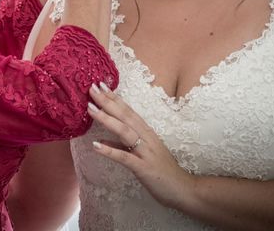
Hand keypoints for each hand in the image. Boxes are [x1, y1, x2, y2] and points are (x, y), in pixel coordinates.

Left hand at [87, 83, 196, 210]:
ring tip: (90, 109)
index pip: (128, 111)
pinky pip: (124, 157)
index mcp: (146, 132)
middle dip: (107, 101)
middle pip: (124, 115)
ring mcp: (145, 151)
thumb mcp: (142, 153)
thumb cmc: (162, 170)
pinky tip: (95, 145)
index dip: (114, 97)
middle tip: (92, 88)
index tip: (100, 84)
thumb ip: (123, 145)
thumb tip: (101, 140)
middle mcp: (146, 137)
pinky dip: (110, 150)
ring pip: (124, 131)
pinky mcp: (143, 167)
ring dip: (106, 119)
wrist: (183, 189)